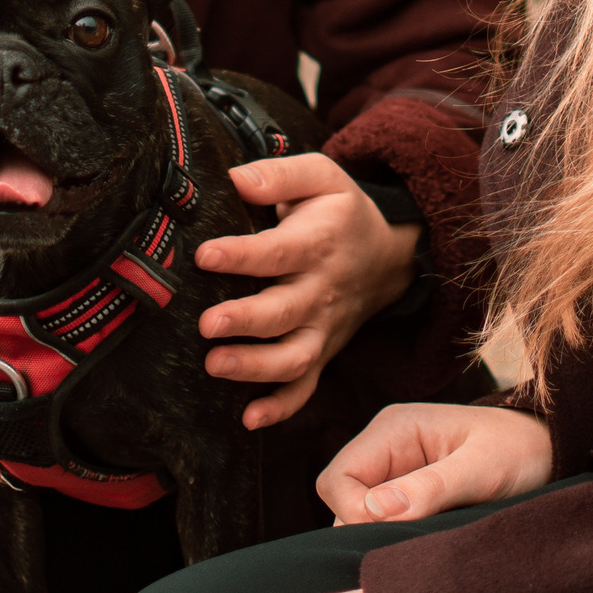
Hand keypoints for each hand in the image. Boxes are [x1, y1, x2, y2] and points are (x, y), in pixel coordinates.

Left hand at [195, 154, 421, 429]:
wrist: (386, 257)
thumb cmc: (339, 214)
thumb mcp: (321, 177)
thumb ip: (279, 174)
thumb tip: (235, 178)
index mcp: (318, 243)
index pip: (279, 252)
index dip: (243, 255)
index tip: (206, 255)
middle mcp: (321, 292)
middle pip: (285, 312)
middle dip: (247, 320)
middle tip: (208, 323)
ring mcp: (323, 329)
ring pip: (294, 358)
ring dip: (256, 367)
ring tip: (215, 365)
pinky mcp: (322, 354)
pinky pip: (306, 388)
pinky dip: (281, 408)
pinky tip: (249, 418)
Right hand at [317, 403, 553, 523]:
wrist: (549, 451)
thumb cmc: (520, 450)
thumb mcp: (483, 468)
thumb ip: (432, 487)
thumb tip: (377, 510)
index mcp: (394, 429)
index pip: (337, 479)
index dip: (354, 514)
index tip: (395, 532)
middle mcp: (385, 448)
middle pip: (342, 500)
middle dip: (368, 528)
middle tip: (415, 543)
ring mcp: (394, 471)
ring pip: (359, 516)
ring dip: (385, 536)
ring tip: (429, 542)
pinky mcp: (407, 493)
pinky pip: (383, 522)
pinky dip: (398, 538)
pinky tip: (429, 543)